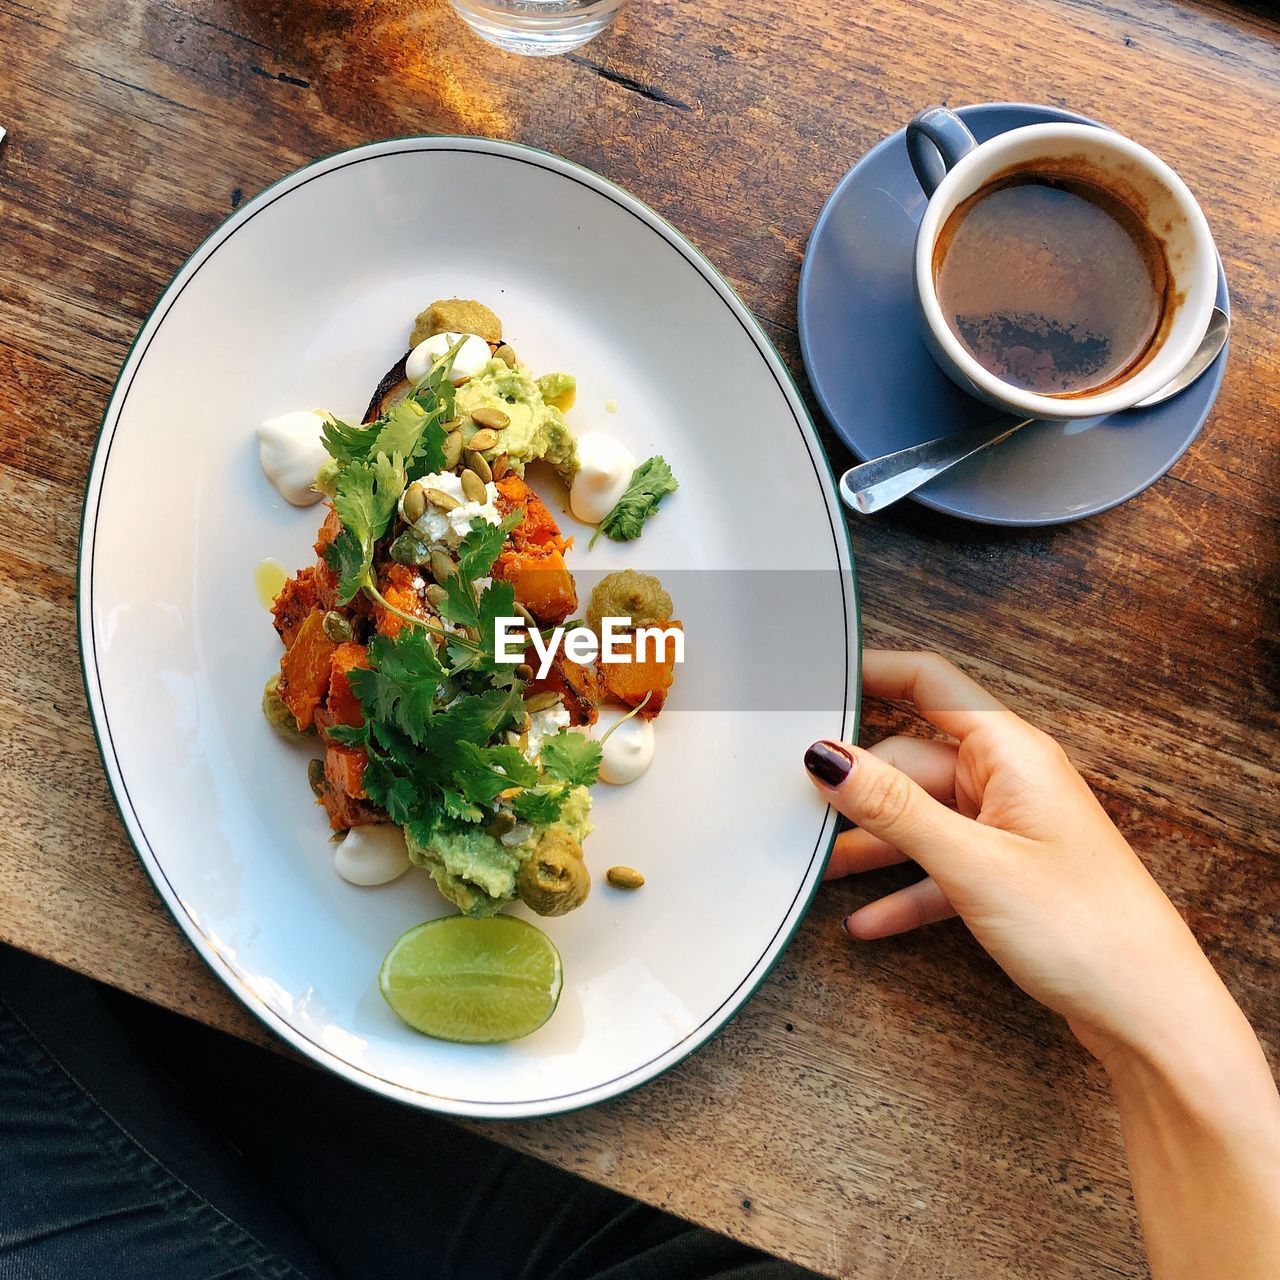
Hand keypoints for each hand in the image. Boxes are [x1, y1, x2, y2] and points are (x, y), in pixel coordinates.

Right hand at [805, 649, 1228, 1065]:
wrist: (1150, 1017)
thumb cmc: (1087, 929)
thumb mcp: (971, 862)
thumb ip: (893, 807)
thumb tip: (830, 758)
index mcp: (1010, 752)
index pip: (928, 684)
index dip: (871, 674)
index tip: (817, 680)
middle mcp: (1010, 780)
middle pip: (912, 759)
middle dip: (858, 783)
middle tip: (798, 803)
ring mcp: (1010, 829)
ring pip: (921, 818)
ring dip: (872, 842)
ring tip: (817, 866)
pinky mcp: (1009, 876)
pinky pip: (939, 868)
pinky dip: (902, 889)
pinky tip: (866, 917)